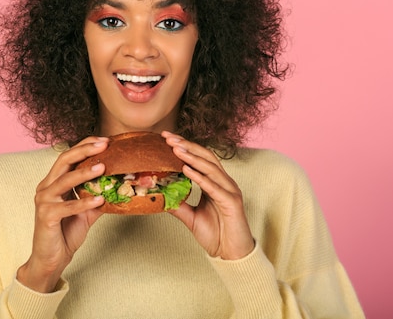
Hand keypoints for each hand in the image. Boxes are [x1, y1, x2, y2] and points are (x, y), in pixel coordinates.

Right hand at [17, 136, 107, 291]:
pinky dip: (84, 202)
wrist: (51, 259)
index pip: (68, 157)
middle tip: (104, 144)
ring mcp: (44, 201)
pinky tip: (100, 199)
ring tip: (103, 167)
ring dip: (85, 172)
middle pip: (64, 160)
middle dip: (85, 150)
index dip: (85, 146)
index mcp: (53, 182)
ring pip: (65, 180)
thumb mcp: (86, 212)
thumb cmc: (65, 233)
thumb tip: (119, 186)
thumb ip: (96, 196)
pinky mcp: (46, 216)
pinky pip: (67, 206)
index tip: (105, 140)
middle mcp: (46, 187)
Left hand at [161, 131, 254, 259]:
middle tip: (168, 137)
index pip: (200, 158)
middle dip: (187, 146)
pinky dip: (200, 178)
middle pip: (206, 157)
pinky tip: (187, 170)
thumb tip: (160, 196)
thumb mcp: (191, 217)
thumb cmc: (216, 235)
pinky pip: (214, 187)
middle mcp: (224, 183)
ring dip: (192, 157)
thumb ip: (178, 204)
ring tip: (175, 149)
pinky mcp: (232, 202)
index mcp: (216, 183)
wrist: (232, 255)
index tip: (167, 138)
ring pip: (210, 168)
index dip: (185, 147)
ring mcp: (230, 191)